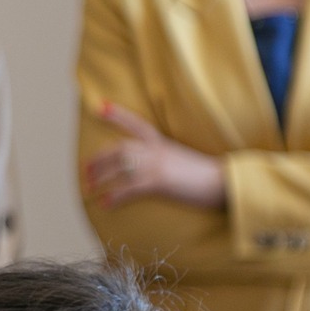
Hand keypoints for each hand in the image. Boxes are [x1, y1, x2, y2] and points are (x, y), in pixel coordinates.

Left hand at [84, 102, 227, 209]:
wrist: (224, 182)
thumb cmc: (207, 174)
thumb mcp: (182, 159)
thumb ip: (166, 160)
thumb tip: (154, 169)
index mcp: (162, 142)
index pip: (136, 123)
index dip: (117, 115)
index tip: (101, 107)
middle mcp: (157, 150)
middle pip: (120, 149)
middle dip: (99, 160)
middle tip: (85, 171)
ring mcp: (157, 165)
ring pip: (120, 167)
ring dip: (101, 178)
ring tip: (89, 188)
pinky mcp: (159, 182)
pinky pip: (129, 188)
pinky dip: (114, 196)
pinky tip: (105, 204)